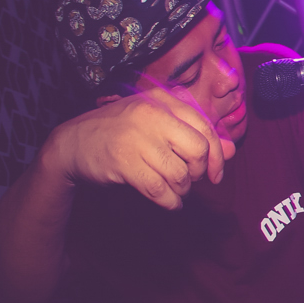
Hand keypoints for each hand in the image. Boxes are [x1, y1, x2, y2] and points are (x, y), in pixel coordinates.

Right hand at [48, 84, 233, 209]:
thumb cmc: (122, 133)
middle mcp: (151, 115)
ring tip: (173, 190)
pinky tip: (168, 202)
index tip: (215, 174)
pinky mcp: (123, 162)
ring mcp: (136, 137)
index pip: (205, 128)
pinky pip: (159, 189)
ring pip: (180, 173)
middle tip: (190, 180)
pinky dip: (170, 201)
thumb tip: (231, 151)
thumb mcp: (158, 125)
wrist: (72, 142)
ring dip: (182, 190)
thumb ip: (194, 135)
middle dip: (200, 172)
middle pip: (198, 150)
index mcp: (163, 101)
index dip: (217, 155)